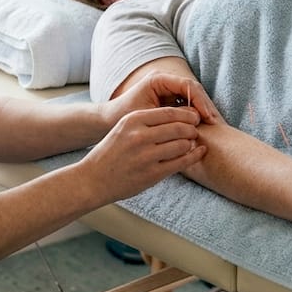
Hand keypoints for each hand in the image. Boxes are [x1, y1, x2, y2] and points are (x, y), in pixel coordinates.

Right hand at [77, 108, 205, 201]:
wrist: (92, 179)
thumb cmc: (111, 152)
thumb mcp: (124, 128)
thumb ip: (147, 121)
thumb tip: (181, 115)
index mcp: (133, 120)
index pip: (169, 112)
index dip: (186, 114)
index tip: (193, 117)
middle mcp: (140, 136)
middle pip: (179, 127)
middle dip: (192, 128)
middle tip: (196, 130)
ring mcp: (146, 156)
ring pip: (182, 144)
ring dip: (192, 143)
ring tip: (193, 143)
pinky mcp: (152, 174)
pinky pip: (181, 162)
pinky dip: (194, 156)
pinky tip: (199, 152)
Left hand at [105, 70, 220, 127]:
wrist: (108, 121)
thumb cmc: (122, 117)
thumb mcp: (146, 117)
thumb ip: (169, 116)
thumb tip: (194, 119)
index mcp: (158, 79)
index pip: (188, 86)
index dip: (201, 102)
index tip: (208, 118)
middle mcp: (165, 81)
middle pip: (194, 91)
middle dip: (206, 107)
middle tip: (216, 123)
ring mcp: (168, 90)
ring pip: (193, 99)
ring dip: (203, 112)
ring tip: (213, 127)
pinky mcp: (170, 101)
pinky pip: (187, 106)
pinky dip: (196, 117)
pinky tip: (202, 130)